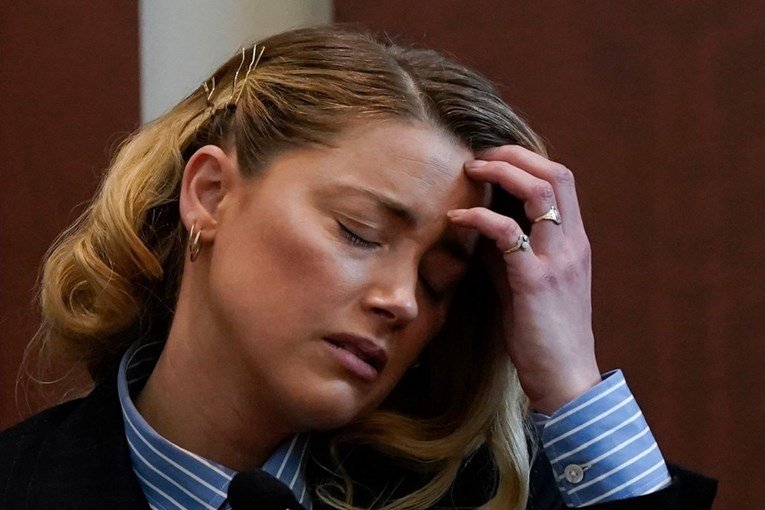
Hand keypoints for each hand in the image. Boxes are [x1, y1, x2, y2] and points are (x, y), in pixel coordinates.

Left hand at [447, 145, 600, 414]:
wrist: (564, 378)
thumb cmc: (543, 332)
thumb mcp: (528, 281)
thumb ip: (510, 250)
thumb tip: (478, 222)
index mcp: (575, 242)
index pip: (561, 180)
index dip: (527, 160)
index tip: (493, 158)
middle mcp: (573, 244)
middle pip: (556, 174)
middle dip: (514, 154)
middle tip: (477, 155)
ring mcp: (558, 260)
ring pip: (540, 192)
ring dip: (501, 172)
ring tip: (469, 169)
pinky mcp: (535, 282)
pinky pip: (508, 233)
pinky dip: (480, 217)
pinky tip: (456, 218)